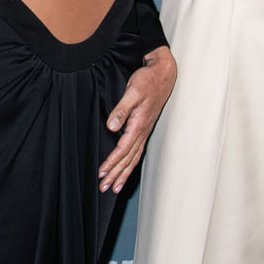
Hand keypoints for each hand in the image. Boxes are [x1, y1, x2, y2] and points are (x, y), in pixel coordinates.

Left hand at [98, 45, 176, 193]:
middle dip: (116, 175)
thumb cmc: (147, 81)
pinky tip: (125, 170)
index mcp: (138, 125)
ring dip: (123, 174)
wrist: (163, 75)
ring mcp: (145, 131)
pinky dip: (130, 164)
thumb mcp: (132, 92)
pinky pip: (137, 152)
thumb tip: (111, 127)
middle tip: (104, 188)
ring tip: (114, 188)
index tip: (101, 174)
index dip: (111, 163)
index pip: (122, 150)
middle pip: (128, 159)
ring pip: (133, 158)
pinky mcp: (144, 128)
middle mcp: (142, 132)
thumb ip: (121, 110)